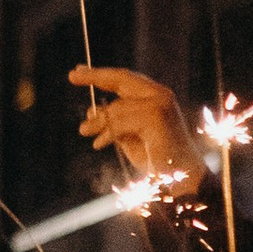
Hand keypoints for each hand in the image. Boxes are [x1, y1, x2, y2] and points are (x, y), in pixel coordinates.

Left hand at [72, 64, 200, 198]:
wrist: (180, 180)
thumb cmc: (157, 160)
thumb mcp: (129, 138)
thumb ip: (114, 123)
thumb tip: (91, 110)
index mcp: (156, 98)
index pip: (126, 80)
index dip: (102, 74)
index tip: (79, 71)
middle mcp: (161, 96)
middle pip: (122, 79)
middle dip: (96, 75)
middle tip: (72, 75)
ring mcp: (160, 105)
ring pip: (117, 107)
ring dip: (98, 122)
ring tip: (85, 131)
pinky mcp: (156, 117)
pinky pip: (120, 122)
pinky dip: (107, 133)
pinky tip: (99, 144)